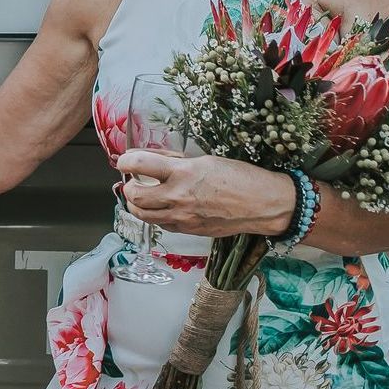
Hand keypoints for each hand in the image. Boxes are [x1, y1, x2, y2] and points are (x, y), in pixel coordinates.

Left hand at [118, 148, 294, 240]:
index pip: (139, 164)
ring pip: (142, 215)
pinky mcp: (188, 230)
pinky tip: (162, 206)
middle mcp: (179, 197)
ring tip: (144, 194)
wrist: (263, 204)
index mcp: (183, 173)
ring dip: (136, 203)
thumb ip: (175, 160)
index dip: (125, 160)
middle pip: (134, 196)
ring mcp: (182, 217)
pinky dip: (155, 215)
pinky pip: (160, 224)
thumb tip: (151, 157)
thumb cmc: (240, 178)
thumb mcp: (205, 160)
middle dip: (128, 186)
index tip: (125, 159)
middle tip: (134, 179)